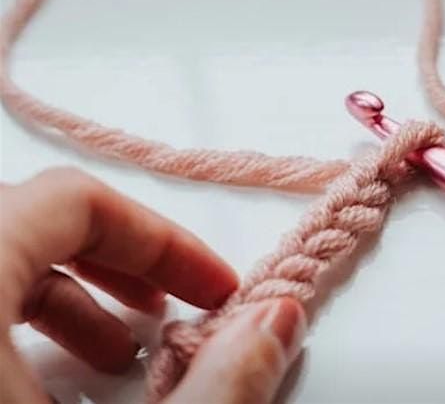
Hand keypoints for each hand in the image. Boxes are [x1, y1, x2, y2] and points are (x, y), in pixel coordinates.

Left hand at [0, 168, 305, 403]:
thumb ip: (217, 384)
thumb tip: (276, 323)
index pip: (72, 201)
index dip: (161, 239)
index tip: (213, 284)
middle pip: (35, 219)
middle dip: (126, 262)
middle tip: (181, 304)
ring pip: (4, 255)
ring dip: (78, 292)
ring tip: (128, 352)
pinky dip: (27, 318)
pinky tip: (70, 378)